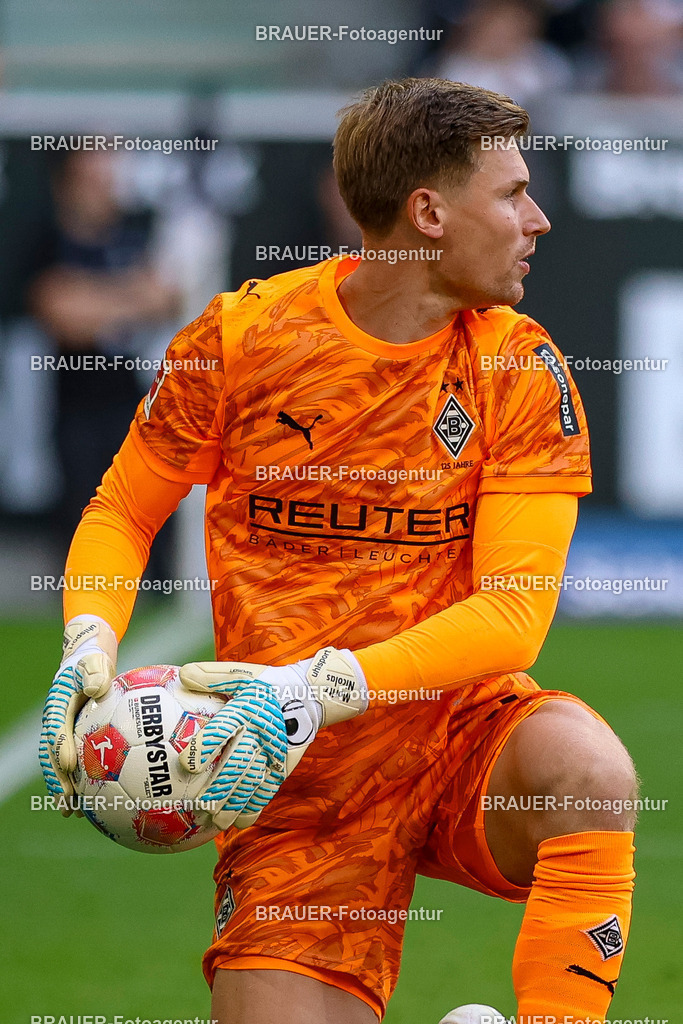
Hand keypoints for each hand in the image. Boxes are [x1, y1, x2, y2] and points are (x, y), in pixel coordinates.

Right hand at [39, 615, 117, 813]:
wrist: (86, 665)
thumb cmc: (92, 663)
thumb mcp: (94, 662)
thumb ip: (94, 672)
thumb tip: (96, 687)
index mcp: (59, 706)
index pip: (58, 728)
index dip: (62, 747)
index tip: (70, 764)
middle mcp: (57, 724)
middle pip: (54, 756)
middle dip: (59, 779)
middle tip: (67, 800)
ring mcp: (63, 735)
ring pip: (61, 767)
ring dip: (65, 789)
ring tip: (73, 812)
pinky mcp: (74, 742)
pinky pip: (76, 766)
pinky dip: (80, 785)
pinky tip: (92, 804)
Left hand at [178, 677, 288, 830]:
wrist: (309, 695)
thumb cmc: (266, 685)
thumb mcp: (242, 674)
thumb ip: (212, 675)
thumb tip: (182, 673)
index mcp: (246, 709)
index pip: (224, 728)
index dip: (206, 745)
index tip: (186, 764)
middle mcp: (260, 733)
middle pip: (239, 763)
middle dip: (220, 787)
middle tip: (200, 807)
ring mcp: (274, 752)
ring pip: (253, 781)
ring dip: (235, 803)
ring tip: (218, 823)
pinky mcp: (283, 764)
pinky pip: (269, 788)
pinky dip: (257, 806)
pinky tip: (243, 822)